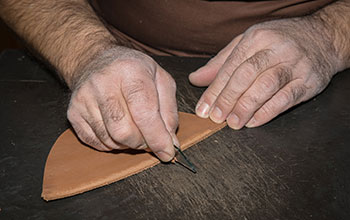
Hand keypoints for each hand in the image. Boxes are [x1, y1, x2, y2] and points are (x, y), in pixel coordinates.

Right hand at [67, 47, 177, 160]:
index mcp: (130, 71)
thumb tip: (169, 144)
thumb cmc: (133, 71)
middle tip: (149, 138)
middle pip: (124, 132)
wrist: (96, 60)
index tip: (167, 153)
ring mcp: (84, 98)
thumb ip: (169, 113)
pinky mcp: (73, 112)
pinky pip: (96, 142)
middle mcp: (103, 83)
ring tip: (134, 129)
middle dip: (142, 143)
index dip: (157, 138)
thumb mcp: (161, 81)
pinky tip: (117, 129)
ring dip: (128, 144)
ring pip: (110, 140)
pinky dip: (112, 144)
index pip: (144, 113)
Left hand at [189, 17, 340, 128]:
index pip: (230, 66)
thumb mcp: (248, 43)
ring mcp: (294, 64)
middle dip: (228, 98)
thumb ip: (221, 62)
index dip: (214, 89)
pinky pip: (286, 98)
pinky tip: (254, 122)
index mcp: (256, 38)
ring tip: (233, 123)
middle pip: (246, 75)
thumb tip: (196, 79)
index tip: (203, 108)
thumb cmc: (279, 41)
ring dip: (246, 107)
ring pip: (266, 86)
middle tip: (216, 117)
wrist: (323, 38)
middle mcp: (275, 49)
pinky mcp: (308, 81)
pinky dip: (268, 112)